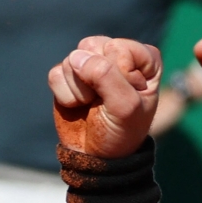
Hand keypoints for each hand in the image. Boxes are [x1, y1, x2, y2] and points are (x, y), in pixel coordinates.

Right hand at [49, 36, 161, 157]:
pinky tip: (77, 105)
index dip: (119, 74)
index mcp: (145, 61)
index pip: (121, 47)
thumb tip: (76, 57)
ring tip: (92, 104)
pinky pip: (56, 73)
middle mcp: (119, 57)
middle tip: (105, 101)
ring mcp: (92, 64)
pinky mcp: (69, 76)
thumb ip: (106, 76)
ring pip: (73, 57)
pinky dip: (65, 95)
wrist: (96, 156)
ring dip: (80, 89)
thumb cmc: (121, 131)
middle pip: (93, 46)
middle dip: (95, 78)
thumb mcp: (125, 107)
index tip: (126, 95)